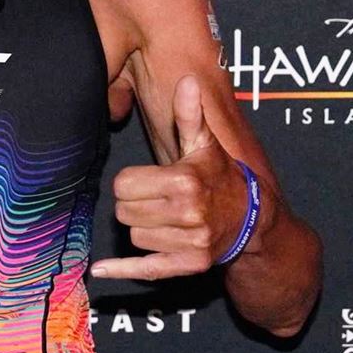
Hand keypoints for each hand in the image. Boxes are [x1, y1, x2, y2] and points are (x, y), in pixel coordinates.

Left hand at [91, 73, 243, 280]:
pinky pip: (145, 270)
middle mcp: (188, 214)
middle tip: (156, 199)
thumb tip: (188, 81)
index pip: (123, 185)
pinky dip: (121, 270)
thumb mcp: (205, 144)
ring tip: (166, 218)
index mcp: (185, 181)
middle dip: (135, 204)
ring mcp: (190, 242)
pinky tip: (100, 270)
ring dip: (144, 228)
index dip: (131, 182)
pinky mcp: (189, 265)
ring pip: (134, 236)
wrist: (251, 218)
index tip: (148, 180)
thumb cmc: (220, 176)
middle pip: (124, 212)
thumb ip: (190, 115)